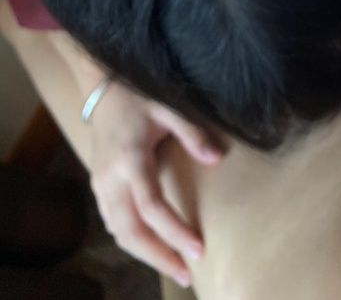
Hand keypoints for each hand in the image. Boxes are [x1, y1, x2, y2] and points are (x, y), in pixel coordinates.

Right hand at [88, 80, 222, 288]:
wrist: (104, 91)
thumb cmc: (139, 97)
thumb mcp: (169, 108)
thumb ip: (192, 134)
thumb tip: (216, 159)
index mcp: (130, 160)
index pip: (152, 207)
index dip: (174, 231)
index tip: (198, 249)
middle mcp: (111, 179)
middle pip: (131, 231)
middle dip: (159, 257)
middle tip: (186, 275)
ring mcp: (100, 185)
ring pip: (119, 232)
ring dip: (145, 254)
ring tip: (173, 267)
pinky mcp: (99, 187)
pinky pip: (113, 223)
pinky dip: (132, 240)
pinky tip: (152, 248)